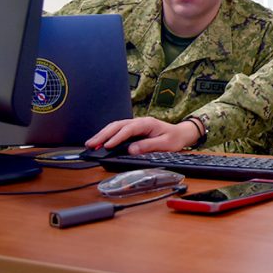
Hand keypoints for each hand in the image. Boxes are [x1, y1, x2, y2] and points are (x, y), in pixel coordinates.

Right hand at [85, 117, 199, 153]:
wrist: (181, 133)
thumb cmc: (174, 138)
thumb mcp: (166, 144)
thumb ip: (149, 146)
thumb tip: (132, 150)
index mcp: (147, 123)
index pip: (128, 129)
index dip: (117, 137)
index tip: (107, 145)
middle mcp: (139, 122)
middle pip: (118, 125)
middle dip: (103, 135)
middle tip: (91, 144)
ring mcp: (135, 125)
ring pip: (115, 127)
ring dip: (103, 134)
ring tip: (91, 144)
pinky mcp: (133, 130)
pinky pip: (118, 130)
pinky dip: (107, 135)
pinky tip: (100, 142)